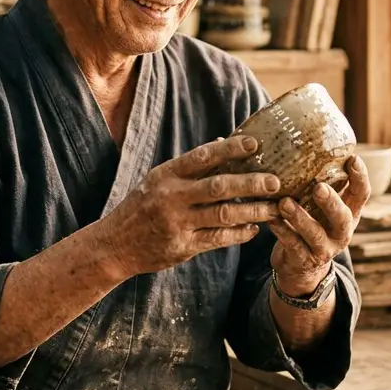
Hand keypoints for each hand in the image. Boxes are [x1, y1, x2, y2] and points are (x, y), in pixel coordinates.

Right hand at [100, 136, 279, 277]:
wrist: (115, 245)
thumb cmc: (141, 207)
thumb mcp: (158, 181)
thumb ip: (190, 166)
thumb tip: (222, 142)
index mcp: (166, 175)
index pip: (203, 156)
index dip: (230, 149)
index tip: (254, 143)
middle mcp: (171, 197)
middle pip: (219, 187)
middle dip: (251, 183)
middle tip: (275, 181)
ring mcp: (177, 223)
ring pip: (223, 215)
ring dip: (253, 211)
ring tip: (274, 208)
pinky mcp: (182, 247)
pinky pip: (218, 239)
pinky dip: (239, 234)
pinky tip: (253, 230)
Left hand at [270, 156, 370, 296]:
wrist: (300, 267)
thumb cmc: (310, 223)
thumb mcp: (320, 206)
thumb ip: (320, 183)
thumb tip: (309, 139)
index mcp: (349, 213)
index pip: (362, 195)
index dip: (361, 178)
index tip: (353, 158)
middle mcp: (341, 232)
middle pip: (343, 217)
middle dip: (331, 202)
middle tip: (318, 187)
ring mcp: (324, 248)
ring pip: (315, 234)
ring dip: (300, 218)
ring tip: (284, 203)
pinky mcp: (304, 260)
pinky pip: (292, 245)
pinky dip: (281, 231)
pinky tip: (270, 220)